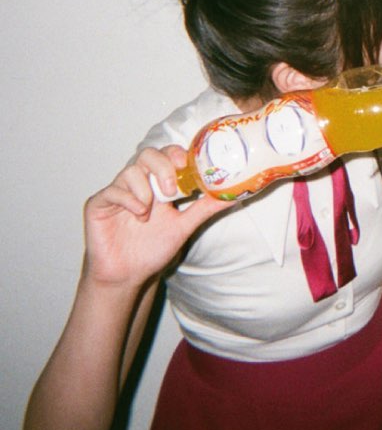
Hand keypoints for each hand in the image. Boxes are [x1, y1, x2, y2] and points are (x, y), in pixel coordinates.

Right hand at [83, 146, 231, 288]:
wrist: (128, 276)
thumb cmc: (153, 249)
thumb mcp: (184, 226)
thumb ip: (205, 208)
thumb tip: (234, 196)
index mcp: (157, 183)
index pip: (166, 154)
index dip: (176, 154)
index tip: (187, 164)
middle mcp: (137, 182)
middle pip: (148, 154)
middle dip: (163, 166)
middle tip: (172, 189)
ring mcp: (117, 191)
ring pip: (131, 170)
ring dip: (145, 188)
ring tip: (149, 211)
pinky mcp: (98, 204)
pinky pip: (112, 190)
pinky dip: (128, 199)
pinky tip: (137, 214)